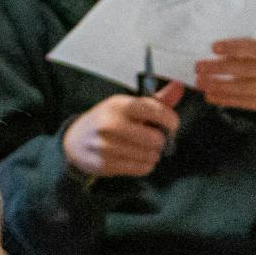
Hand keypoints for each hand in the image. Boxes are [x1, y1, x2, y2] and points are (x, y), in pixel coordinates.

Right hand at [62, 85, 184, 177]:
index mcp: (118, 105)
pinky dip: (144, 165)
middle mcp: (110, 124)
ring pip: (151, 156)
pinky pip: (142, 169)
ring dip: (152, 154)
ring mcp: (106, 146)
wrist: (75, 142)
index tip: (172, 124)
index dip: (170, 120)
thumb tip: (180, 86)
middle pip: (156, 139)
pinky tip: (135, 157)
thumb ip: (156, 100)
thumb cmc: (108, 121)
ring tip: (142, 148)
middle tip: (153, 138)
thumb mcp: (128, 106)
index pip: (155, 110)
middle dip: (160, 140)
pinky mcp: (106, 165)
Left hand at [196, 38, 255, 118]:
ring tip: (201, 82)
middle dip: (221, 68)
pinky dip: (226, 99)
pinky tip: (211, 96)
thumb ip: (252, 47)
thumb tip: (216, 51)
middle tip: (199, 67)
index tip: (213, 48)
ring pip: (246, 89)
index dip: (235, 48)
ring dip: (220, 86)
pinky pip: (247, 103)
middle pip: (250, 70)